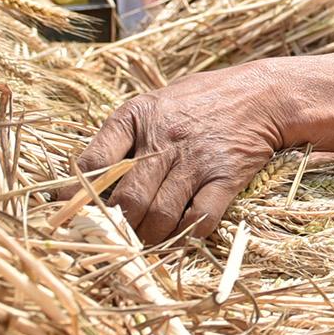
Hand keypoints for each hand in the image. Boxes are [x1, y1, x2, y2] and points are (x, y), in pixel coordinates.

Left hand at [75, 67, 286, 244]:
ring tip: (149, 239)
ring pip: (159, 215)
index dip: (76, 194)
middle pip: (127, 200)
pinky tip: (181, 236)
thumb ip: (123, 136)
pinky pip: (200, 218)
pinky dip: (186, 235)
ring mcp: (196, 160)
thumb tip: (83, 178)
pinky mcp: (226, 177)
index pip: (92, 161)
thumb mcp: (155, 104)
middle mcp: (163, 138)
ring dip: (150, 236)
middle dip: (119, 226)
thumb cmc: (201, 101)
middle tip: (118, 235)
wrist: (263, 95)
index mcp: (137, 116)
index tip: (70, 211)